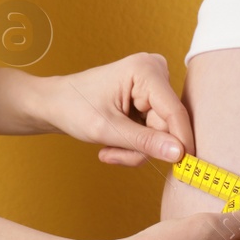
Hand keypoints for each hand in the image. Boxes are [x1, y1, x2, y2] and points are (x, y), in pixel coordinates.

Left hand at [39, 52, 193, 165]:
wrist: (54, 104)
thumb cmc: (72, 108)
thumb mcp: (107, 129)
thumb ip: (144, 141)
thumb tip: (179, 153)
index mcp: (145, 71)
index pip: (175, 112)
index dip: (181, 142)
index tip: (185, 168)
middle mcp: (154, 72)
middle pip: (167, 125)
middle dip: (143, 147)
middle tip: (114, 155)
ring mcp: (153, 84)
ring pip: (161, 133)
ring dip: (136, 148)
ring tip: (109, 149)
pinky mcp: (150, 97)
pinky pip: (154, 131)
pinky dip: (135, 143)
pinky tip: (114, 142)